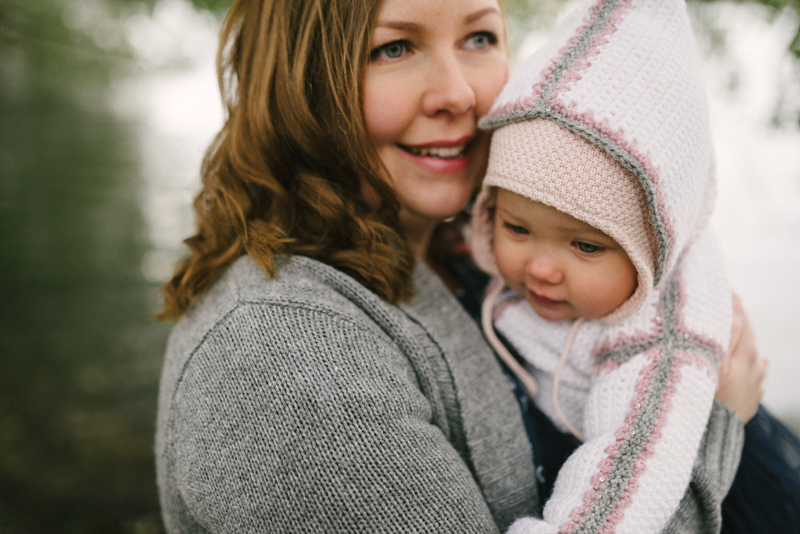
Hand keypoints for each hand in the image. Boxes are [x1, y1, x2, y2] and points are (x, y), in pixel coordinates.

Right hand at [714, 293, 767, 422]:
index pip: (738, 322)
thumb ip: (721, 338)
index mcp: (738, 359)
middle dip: (738, 317)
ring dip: (746, 339)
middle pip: (748, 336)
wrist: (711, 441)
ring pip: (754, 355)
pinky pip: (758, 378)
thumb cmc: (702, 403)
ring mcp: (752, 387)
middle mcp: (750, 371)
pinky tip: (761, 362)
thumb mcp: (706, 366)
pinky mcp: (750, 402)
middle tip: (727, 300)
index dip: (731, 303)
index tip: (722, 287)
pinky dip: (757, 366)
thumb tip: (733, 310)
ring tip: (739, 327)